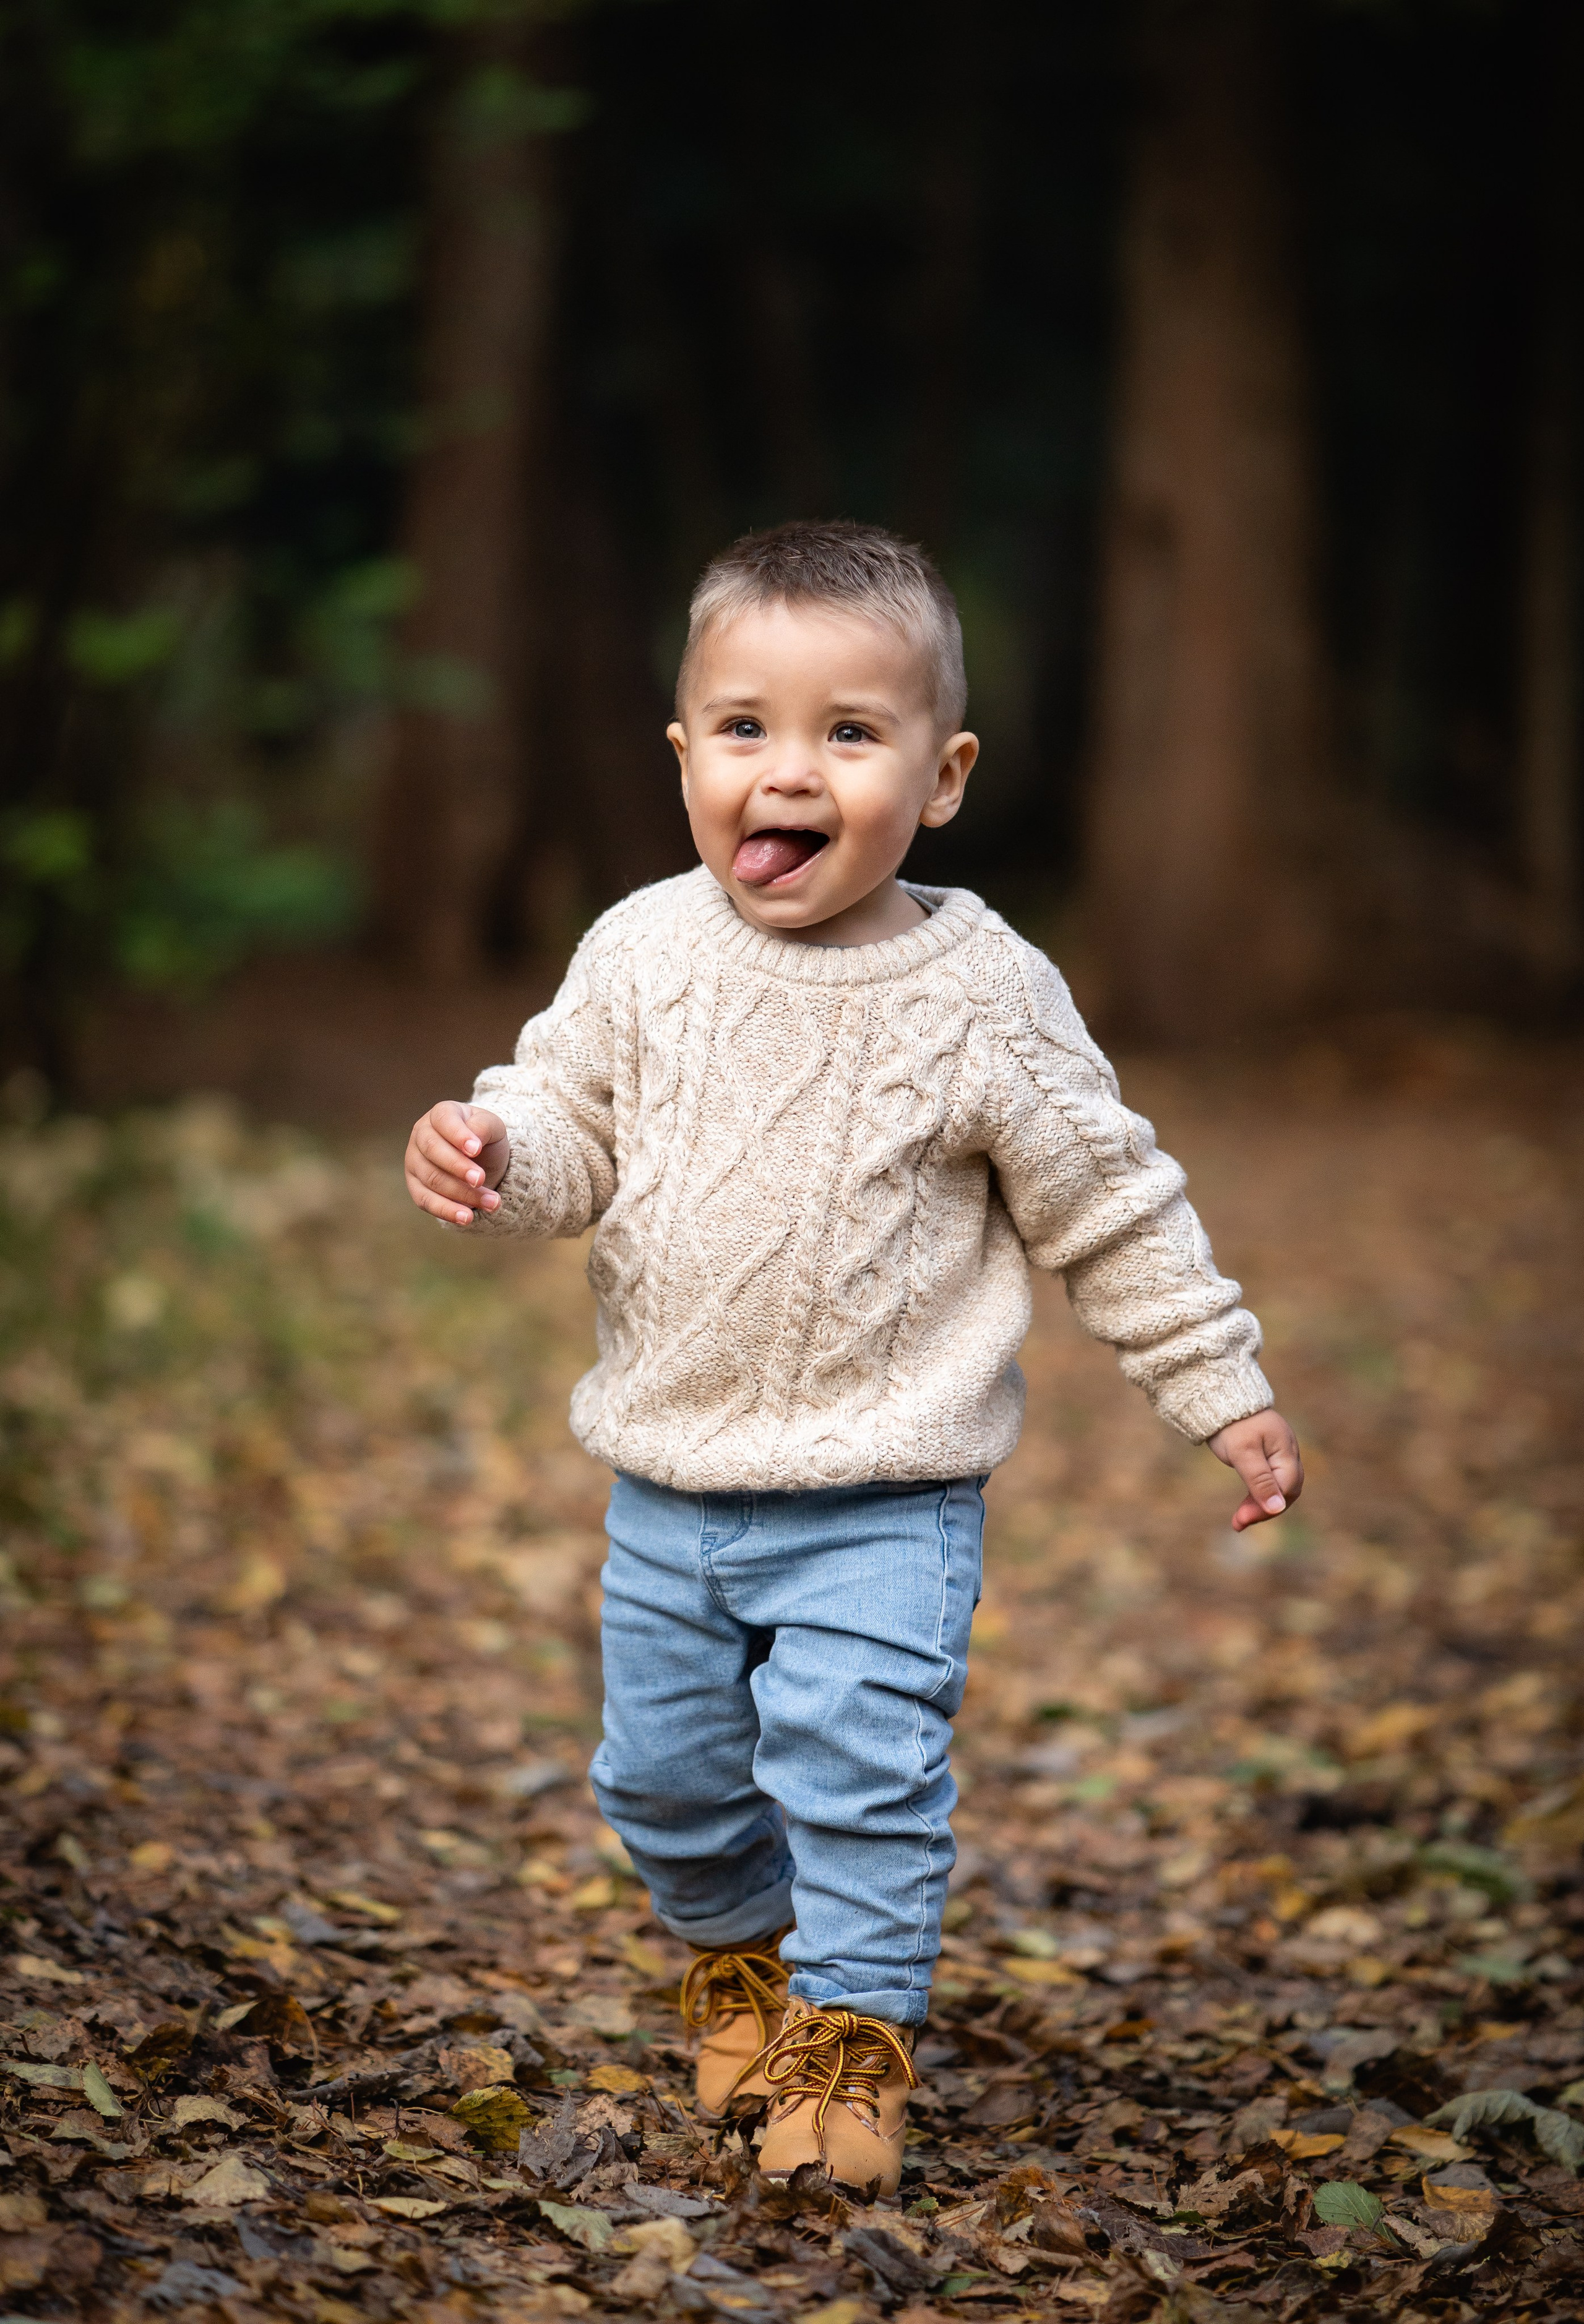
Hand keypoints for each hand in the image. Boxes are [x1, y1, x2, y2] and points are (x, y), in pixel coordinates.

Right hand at [405, 1101, 508, 1225]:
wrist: (482, 1160)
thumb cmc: (485, 1139)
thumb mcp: (493, 1127)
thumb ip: (484, 1127)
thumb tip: (473, 1144)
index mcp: (441, 1114)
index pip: (444, 1120)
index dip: (458, 1135)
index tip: (476, 1149)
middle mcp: (422, 1135)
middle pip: (433, 1150)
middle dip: (458, 1167)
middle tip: (481, 1179)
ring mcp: (414, 1161)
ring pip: (432, 1178)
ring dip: (462, 1193)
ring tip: (492, 1202)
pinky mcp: (415, 1187)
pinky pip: (426, 1201)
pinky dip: (447, 1210)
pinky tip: (467, 1217)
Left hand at [1207, 1409, 1303, 1531]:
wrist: (1221, 1399)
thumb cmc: (1232, 1423)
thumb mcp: (1244, 1452)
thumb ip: (1260, 1480)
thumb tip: (1278, 1508)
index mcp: (1287, 1451)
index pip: (1286, 1488)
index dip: (1267, 1507)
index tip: (1243, 1519)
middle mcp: (1287, 1455)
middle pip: (1285, 1492)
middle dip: (1263, 1510)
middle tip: (1238, 1523)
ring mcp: (1278, 1456)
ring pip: (1276, 1489)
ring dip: (1259, 1506)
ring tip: (1237, 1522)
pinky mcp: (1266, 1458)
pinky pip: (1267, 1483)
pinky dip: (1256, 1496)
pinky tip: (1243, 1508)